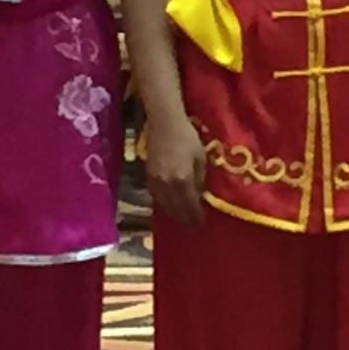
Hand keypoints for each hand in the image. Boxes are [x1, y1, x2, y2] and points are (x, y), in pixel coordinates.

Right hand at [144, 111, 208, 227]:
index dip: (195, 217)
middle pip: (175, 209)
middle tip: (192, 226)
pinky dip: (164, 204)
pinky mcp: (147, 176)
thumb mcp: (201, 158)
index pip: (190, 206)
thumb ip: (200, 179)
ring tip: (182, 218)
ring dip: (173, 214)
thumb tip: (199, 195)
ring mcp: (155, 181)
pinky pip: (156, 197)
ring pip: (164, 205)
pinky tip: (170, 205)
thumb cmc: (187, 137)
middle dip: (184, 219)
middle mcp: (167, 185)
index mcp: (182, 180)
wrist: (164, 123)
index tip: (200, 224)